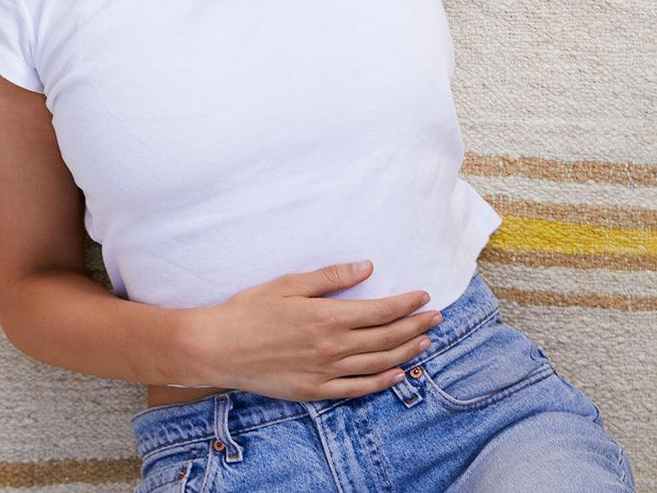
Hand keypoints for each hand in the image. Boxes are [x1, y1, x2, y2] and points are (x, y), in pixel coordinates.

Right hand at [183, 259, 441, 401]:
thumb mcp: (289, 283)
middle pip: (385, 338)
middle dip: (415, 327)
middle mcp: (332, 347)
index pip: (379, 311)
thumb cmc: (251, 309)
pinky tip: (396, 376)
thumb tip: (367, 267)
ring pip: (377, 365)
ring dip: (405, 354)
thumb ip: (331, 277)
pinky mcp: (315, 391)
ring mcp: (325, 372)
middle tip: (437, 318)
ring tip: (425, 344)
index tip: (425, 296)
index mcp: (327, 317)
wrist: (220, 348)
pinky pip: (356, 390)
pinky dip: (380, 384)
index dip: (406, 303)